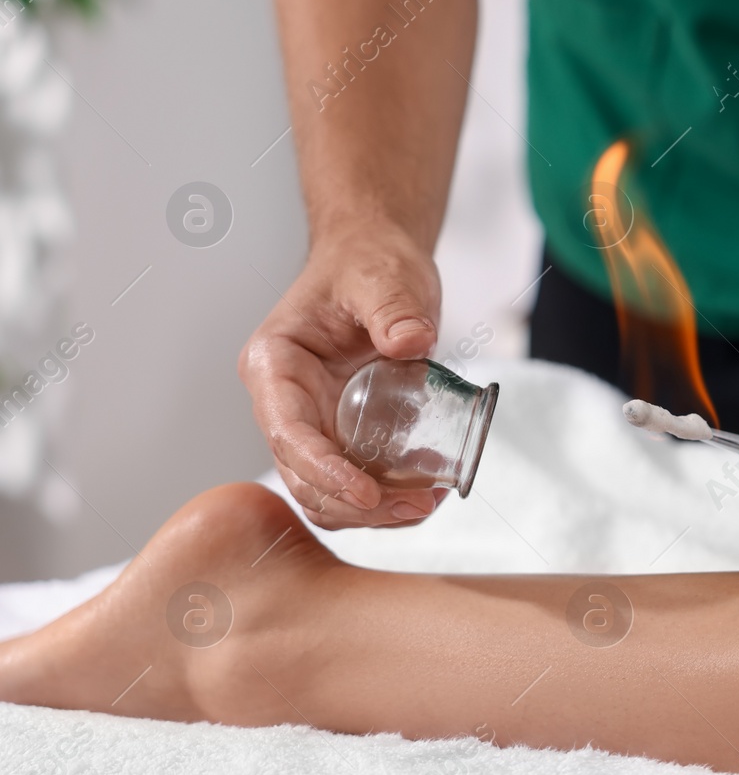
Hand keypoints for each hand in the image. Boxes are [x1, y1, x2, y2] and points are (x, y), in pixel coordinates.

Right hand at [239, 224, 445, 528]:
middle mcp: (284, 401)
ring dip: (371, 512)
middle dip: (354, 504)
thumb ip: (394, 307)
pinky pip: (356, 479)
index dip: (323, 471)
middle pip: (303, 475)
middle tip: (416, 505)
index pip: (287, 433)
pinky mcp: (343, 433)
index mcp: (274, 364)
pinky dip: (387, 496)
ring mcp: (312, 422)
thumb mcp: (383, 277)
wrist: (377, 263)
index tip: (367, 494)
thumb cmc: (367, 263)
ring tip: (426, 503)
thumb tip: (411, 341)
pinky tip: (428, 488)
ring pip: (325, 491)